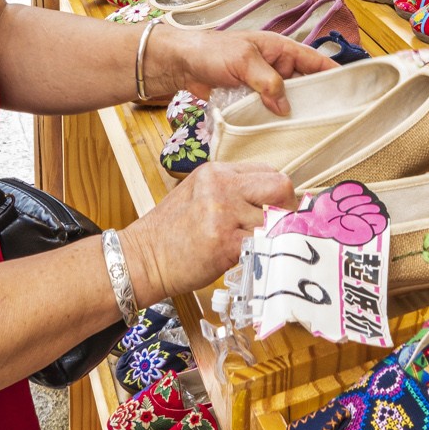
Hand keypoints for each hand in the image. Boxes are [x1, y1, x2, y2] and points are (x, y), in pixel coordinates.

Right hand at [122, 161, 293, 300]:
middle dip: (287, 208)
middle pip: (280, 186)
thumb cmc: (170, 233)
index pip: (268, 172)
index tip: (275, 212)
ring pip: (275, 220)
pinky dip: (265, 253)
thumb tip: (269, 201)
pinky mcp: (225, 241)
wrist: (141, 258)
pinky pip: (264, 244)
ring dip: (272, 236)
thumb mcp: (197, 195)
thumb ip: (231, 191)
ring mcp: (223, 212)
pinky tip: (252, 258)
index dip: (277, 194)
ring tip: (255, 246)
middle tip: (278, 227)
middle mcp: (221, 186)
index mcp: (215, 171)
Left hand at [144, 25, 335, 116]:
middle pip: (305, 85)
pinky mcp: (252, 99)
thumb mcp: (243, 62)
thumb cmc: (212, 52)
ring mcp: (264, 84)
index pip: (315, 60)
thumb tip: (285, 106)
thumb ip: (267, 82)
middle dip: (315, 101)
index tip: (351, 89)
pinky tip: (282, 134)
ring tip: (308, 132)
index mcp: (281, 49)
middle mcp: (277, 66)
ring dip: (293, 113)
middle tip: (330, 120)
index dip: (334, 73)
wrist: (182, 64)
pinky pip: (270, 110)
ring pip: (288, 101)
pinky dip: (275, 120)